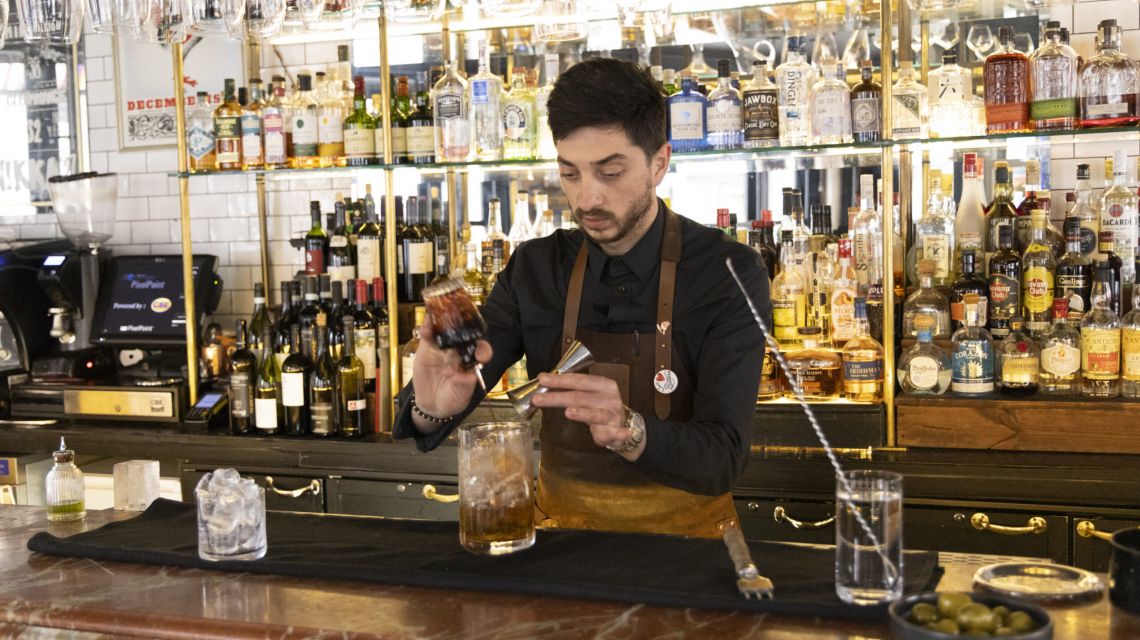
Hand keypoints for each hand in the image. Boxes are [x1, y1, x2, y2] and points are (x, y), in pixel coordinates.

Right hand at [411, 320, 491, 425]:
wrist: (432, 404)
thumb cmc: (452, 399)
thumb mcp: (461, 396)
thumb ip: (464, 386)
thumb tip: (467, 377)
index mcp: (473, 360)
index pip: (481, 350)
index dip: (483, 350)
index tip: (480, 357)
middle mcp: (460, 351)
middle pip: (464, 335)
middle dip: (463, 329)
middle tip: (459, 328)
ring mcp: (443, 348)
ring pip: (445, 331)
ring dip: (443, 323)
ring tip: (441, 319)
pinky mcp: (427, 349)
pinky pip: (428, 337)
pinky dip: (427, 330)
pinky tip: (426, 329)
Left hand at [530, 372, 644, 458]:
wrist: (622, 422)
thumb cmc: (599, 406)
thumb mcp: (587, 394)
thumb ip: (570, 389)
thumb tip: (544, 382)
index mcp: (602, 384)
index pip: (578, 380)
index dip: (560, 380)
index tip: (542, 379)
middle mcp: (608, 397)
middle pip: (580, 396)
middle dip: (557, 397)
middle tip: (538, 399)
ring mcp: (612, 414)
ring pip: (595, 414)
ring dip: (582, 413)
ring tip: (569, 412)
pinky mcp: (615, 431)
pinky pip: (616, 433)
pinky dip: (620, 434)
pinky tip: (623, 433)